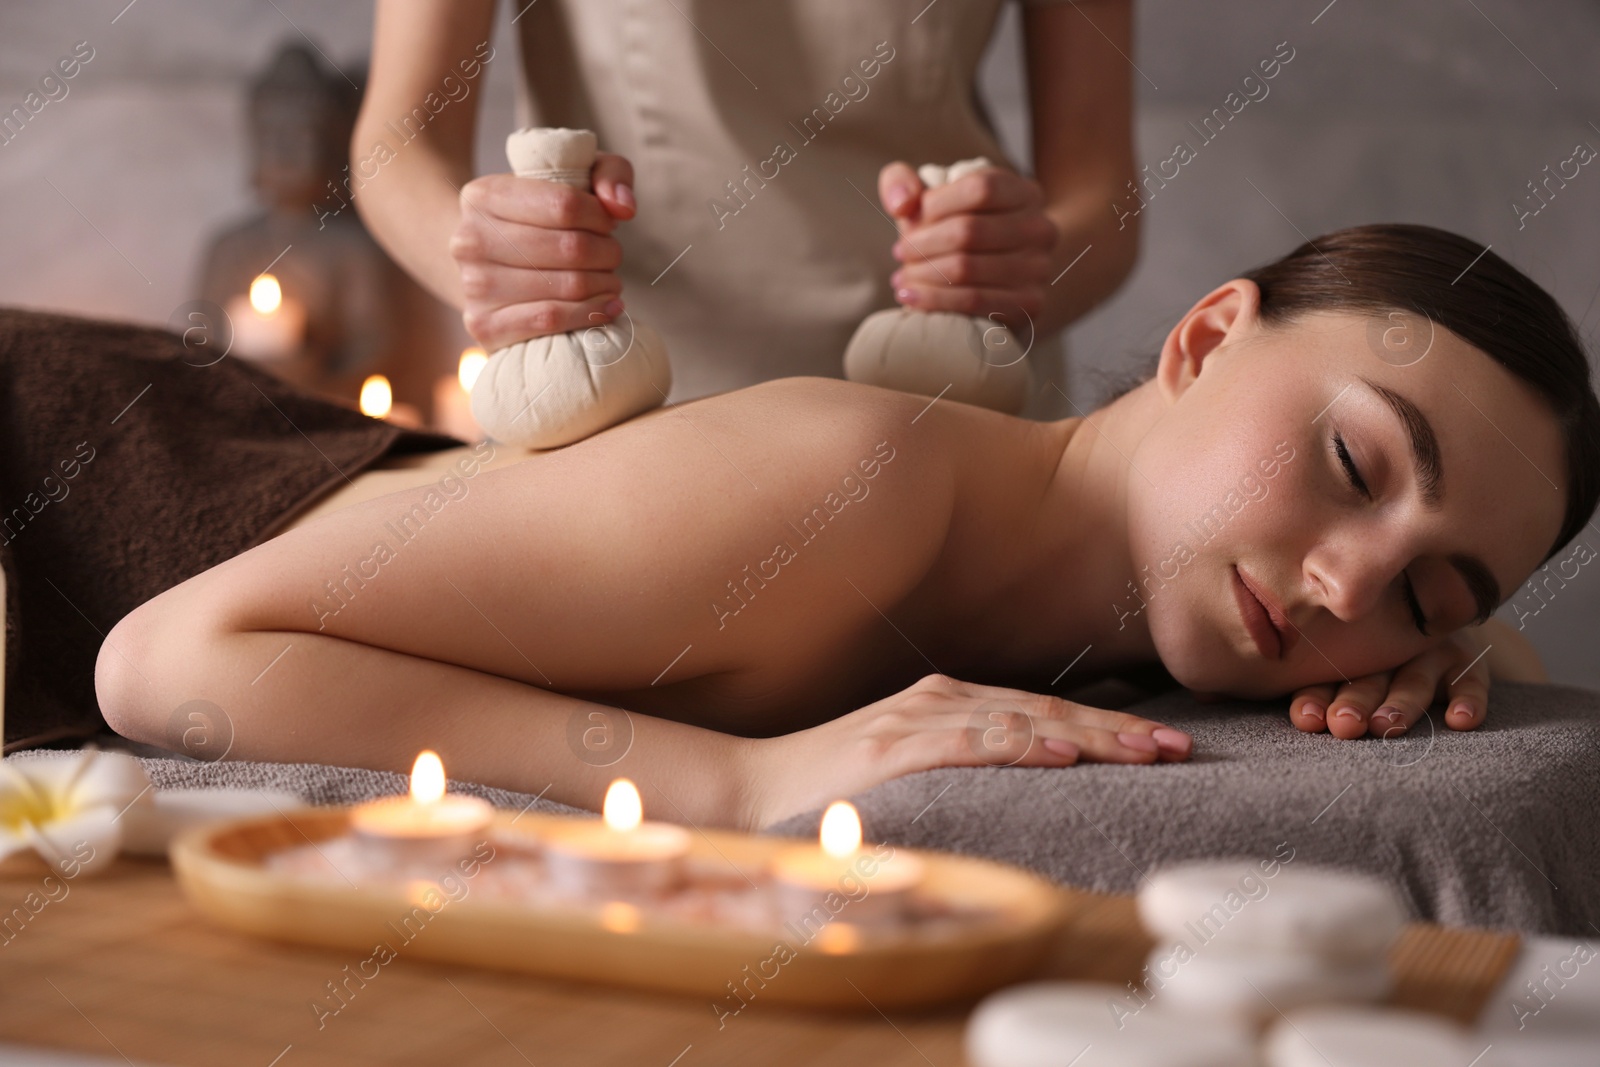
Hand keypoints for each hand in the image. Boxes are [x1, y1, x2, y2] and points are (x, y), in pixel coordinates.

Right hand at [450, 152, 634, 349]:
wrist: (488, 269)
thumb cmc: (538, 221)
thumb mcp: (572, 179)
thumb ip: (609, 174)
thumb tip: (623, 207)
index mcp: (484, 194)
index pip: (565, 205)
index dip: (601, 216)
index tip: (609, 223)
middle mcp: (470, 239)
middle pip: (571, 248)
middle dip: (607, 253)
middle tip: (611, 256)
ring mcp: (474, 286)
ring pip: (568, 285)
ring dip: (604, 284)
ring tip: (609, 280)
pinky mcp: (484, 325)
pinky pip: (552, 319)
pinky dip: (590, 315)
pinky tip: (608, 307)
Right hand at [744, 673, 1191, 828]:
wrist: (750, 789)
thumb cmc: (830, 786)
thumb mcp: (905, 762)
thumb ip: (960, 757)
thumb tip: (1028, 771)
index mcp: (946, 701)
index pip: (1042, 712)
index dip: (1105, 726)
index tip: (1161, 742)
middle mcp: (939, 700)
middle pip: (1047, 712)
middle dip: (1118, 731)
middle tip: (1181, 747)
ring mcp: (916, 720)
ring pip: (1023, 723)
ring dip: (1091, 739)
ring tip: (1148, 752)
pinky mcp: (893, 748)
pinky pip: (971, 743)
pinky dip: (1021, 746)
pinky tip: (1062, 754)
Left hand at [877, 161, 1058, 333]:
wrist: (999, 279)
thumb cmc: (955, 230)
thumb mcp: (931, 198)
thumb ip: (903, 183)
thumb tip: (903, 204)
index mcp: (1023, 192)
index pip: (980, 188)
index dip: (937, 203)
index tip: (909, 218)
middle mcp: (1040, 228)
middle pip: (969, 231)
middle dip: (922, 244)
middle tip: (900, 253)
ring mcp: (1039, 268)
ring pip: (967, 268)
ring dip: (922, 274)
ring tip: (901, 278)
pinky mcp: (1029, 304)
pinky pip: (974, 301)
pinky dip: (933, 300)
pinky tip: (910, 297)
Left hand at [1287, 626, 1492, 739]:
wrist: (1434, 603)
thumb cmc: (1363, 660)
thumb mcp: (1337, 670)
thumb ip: (1311, 693)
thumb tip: (1278, 714)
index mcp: (1344, 653)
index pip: (1326, 677)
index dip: (1315, 698)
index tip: (1307, 719)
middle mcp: (1385, 650)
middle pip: (1368, 679)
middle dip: (1355, 703)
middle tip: (1344, 725)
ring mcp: (1426, 652)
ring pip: (1413, 680)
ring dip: (1400, 704)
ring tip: (1387, 726)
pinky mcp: (1464, 661)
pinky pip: (1469, 680)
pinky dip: (1467, 699)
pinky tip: (1460, 720)